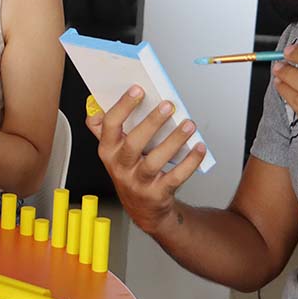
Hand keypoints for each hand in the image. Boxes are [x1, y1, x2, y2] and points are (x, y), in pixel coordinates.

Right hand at [86, 85, 207, 233]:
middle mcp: (120, 166)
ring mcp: (138, 182)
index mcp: (108, 151)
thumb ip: (104, 129)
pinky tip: (199, 147)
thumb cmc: (130, 172)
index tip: (138, 90)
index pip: (109, 125)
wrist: (142, 209)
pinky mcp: (156, 193)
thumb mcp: (113, 151)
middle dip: (151, 122)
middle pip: (133, 143)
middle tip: (168, 105)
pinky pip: (175, 177)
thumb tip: (98, 105)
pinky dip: (190, 162)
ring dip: (173, 141)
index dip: (122, 106)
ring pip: (154, 161)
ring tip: (188, 125)